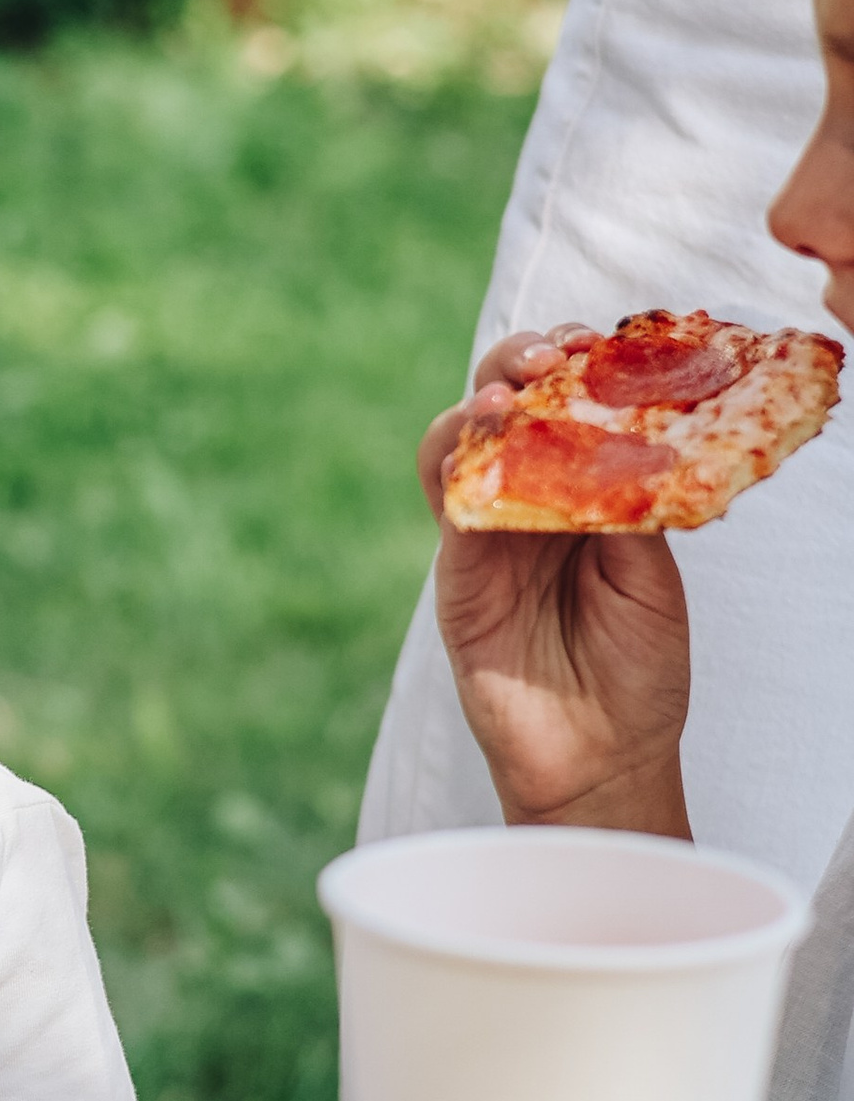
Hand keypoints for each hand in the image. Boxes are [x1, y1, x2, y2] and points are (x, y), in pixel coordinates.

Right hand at [422, 329, 692, 835]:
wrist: (606, 758)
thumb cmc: (637, 672)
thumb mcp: (653, 570)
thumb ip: (629, 502)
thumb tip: (625, 425)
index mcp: (578, 496)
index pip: (561, 409)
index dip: (572, 367)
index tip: (598, 342)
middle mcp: (525, 507)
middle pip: (500, 409)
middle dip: (517, 364)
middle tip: (551, 356)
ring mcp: (484, 541)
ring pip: (458, 445)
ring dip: (477, 404)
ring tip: (510, 392)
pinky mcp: (457, 579)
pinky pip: (448, 509)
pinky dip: (460, 465)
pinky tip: (487, 441)